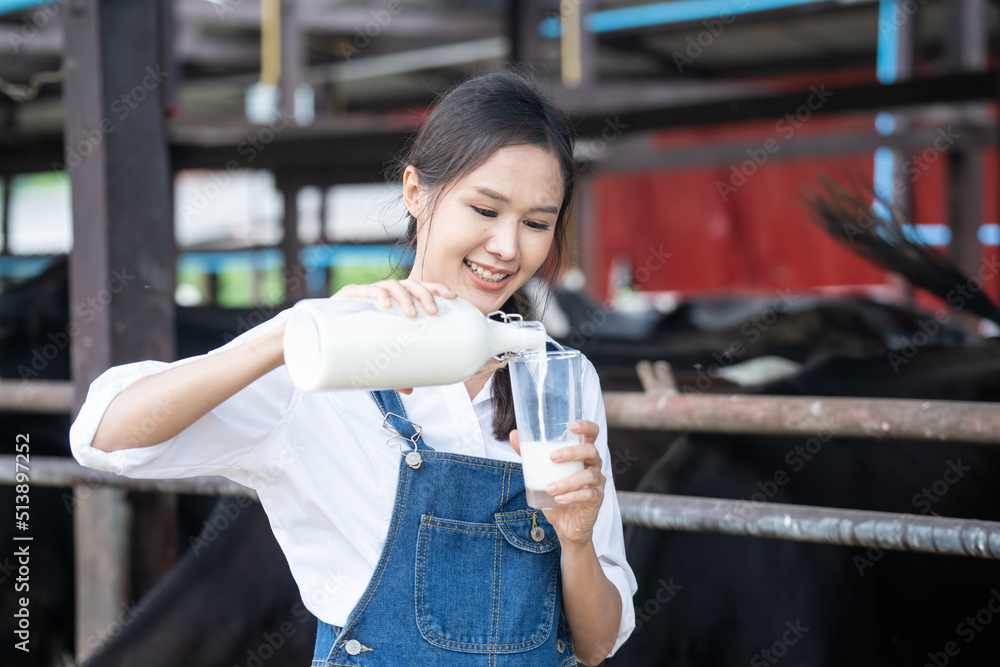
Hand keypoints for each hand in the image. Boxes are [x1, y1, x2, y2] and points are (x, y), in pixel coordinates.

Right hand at [331, 279, 455, 393]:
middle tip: (432, 312)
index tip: (453, 297)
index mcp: (394, 301)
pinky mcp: (346, 297)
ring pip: (391, 285)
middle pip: (409, 285)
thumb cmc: (352, 344)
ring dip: (404, 296)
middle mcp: (382, 293)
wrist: (317, 340)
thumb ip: (392, 371)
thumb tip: (410, 390)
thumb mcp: (376, 358)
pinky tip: (385, 303)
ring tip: (411, 313)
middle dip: (424, 294)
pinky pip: (364, 290)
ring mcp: (365, 293)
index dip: (436, 288)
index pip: (420, 287)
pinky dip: (377, 294)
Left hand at [510, 420, 604, 544]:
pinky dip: (572, 496)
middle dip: (572, 452)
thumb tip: (514, 434)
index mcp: (582, 454)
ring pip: (588, 475)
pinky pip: (588, 495)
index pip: (592, 434)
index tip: (572, 425)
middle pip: (591, 451)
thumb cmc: (555, 493)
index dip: (586, 427)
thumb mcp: (541, 472)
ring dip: (567, 481)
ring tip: (549, 488)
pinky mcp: (597, 499)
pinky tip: (559, 499)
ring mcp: (597, 482)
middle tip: (553, 457)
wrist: (564, 524)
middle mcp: (593, 464)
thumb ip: (530, 454)